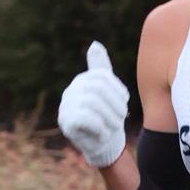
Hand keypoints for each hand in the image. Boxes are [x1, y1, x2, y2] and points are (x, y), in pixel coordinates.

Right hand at [57, 40, 129, 168]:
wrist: (104, 145)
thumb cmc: (109, 116)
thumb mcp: (110, 91)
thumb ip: (102, 68)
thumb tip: (94, 44)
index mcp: (82, 81)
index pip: (102, 77)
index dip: (117, 89)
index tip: (124, 102)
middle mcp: (70, 91)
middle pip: (98, 89)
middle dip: (115, 104)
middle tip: (121, 118)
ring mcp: (66, 106)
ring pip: (93, 103)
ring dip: (109, 117)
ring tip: (114, 127)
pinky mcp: (66, 123)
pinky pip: (86, 118)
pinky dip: (100, 128)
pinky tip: (103, 134)